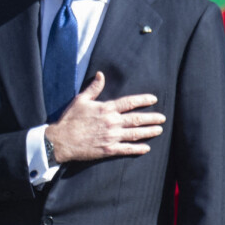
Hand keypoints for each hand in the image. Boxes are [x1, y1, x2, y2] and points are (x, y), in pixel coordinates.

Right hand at [45, 71, 165, 162]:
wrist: (61, 140)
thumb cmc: (70, 119)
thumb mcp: (81, 100)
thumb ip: (94, 88)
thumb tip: (100, 75)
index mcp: (106, 109)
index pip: (129, 103)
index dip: (143, 100)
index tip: (153, 99)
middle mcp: (112, 122)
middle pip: (136, 119)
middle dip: (151, 118)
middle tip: (162, 118)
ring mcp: (111, 137)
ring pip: (135, 134)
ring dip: (148, 132)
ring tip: (159, 130)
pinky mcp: (108, 150)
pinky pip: (127, 149)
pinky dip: (138, 149)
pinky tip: (146, 148)